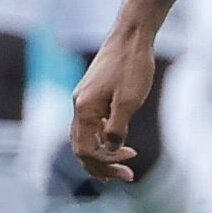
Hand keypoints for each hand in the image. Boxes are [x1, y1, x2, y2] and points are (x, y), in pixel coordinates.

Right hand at [70, 33, 158, 181]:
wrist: (131, 36)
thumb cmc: (132, 66)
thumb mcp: (129, 102)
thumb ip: (117, 129)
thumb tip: (112, 148)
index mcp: (84, 110)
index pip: (85, 150)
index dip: (104, 164)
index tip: (128, 166)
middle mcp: (79, 106)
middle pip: (82, 146)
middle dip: (101, 165)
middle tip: (125, 176)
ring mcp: (85, 99)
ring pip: (86, 136)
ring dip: (102, 153)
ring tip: (121, 166)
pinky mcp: (93, 93)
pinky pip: (92, 124)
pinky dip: (103, 138)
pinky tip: (119, 142)